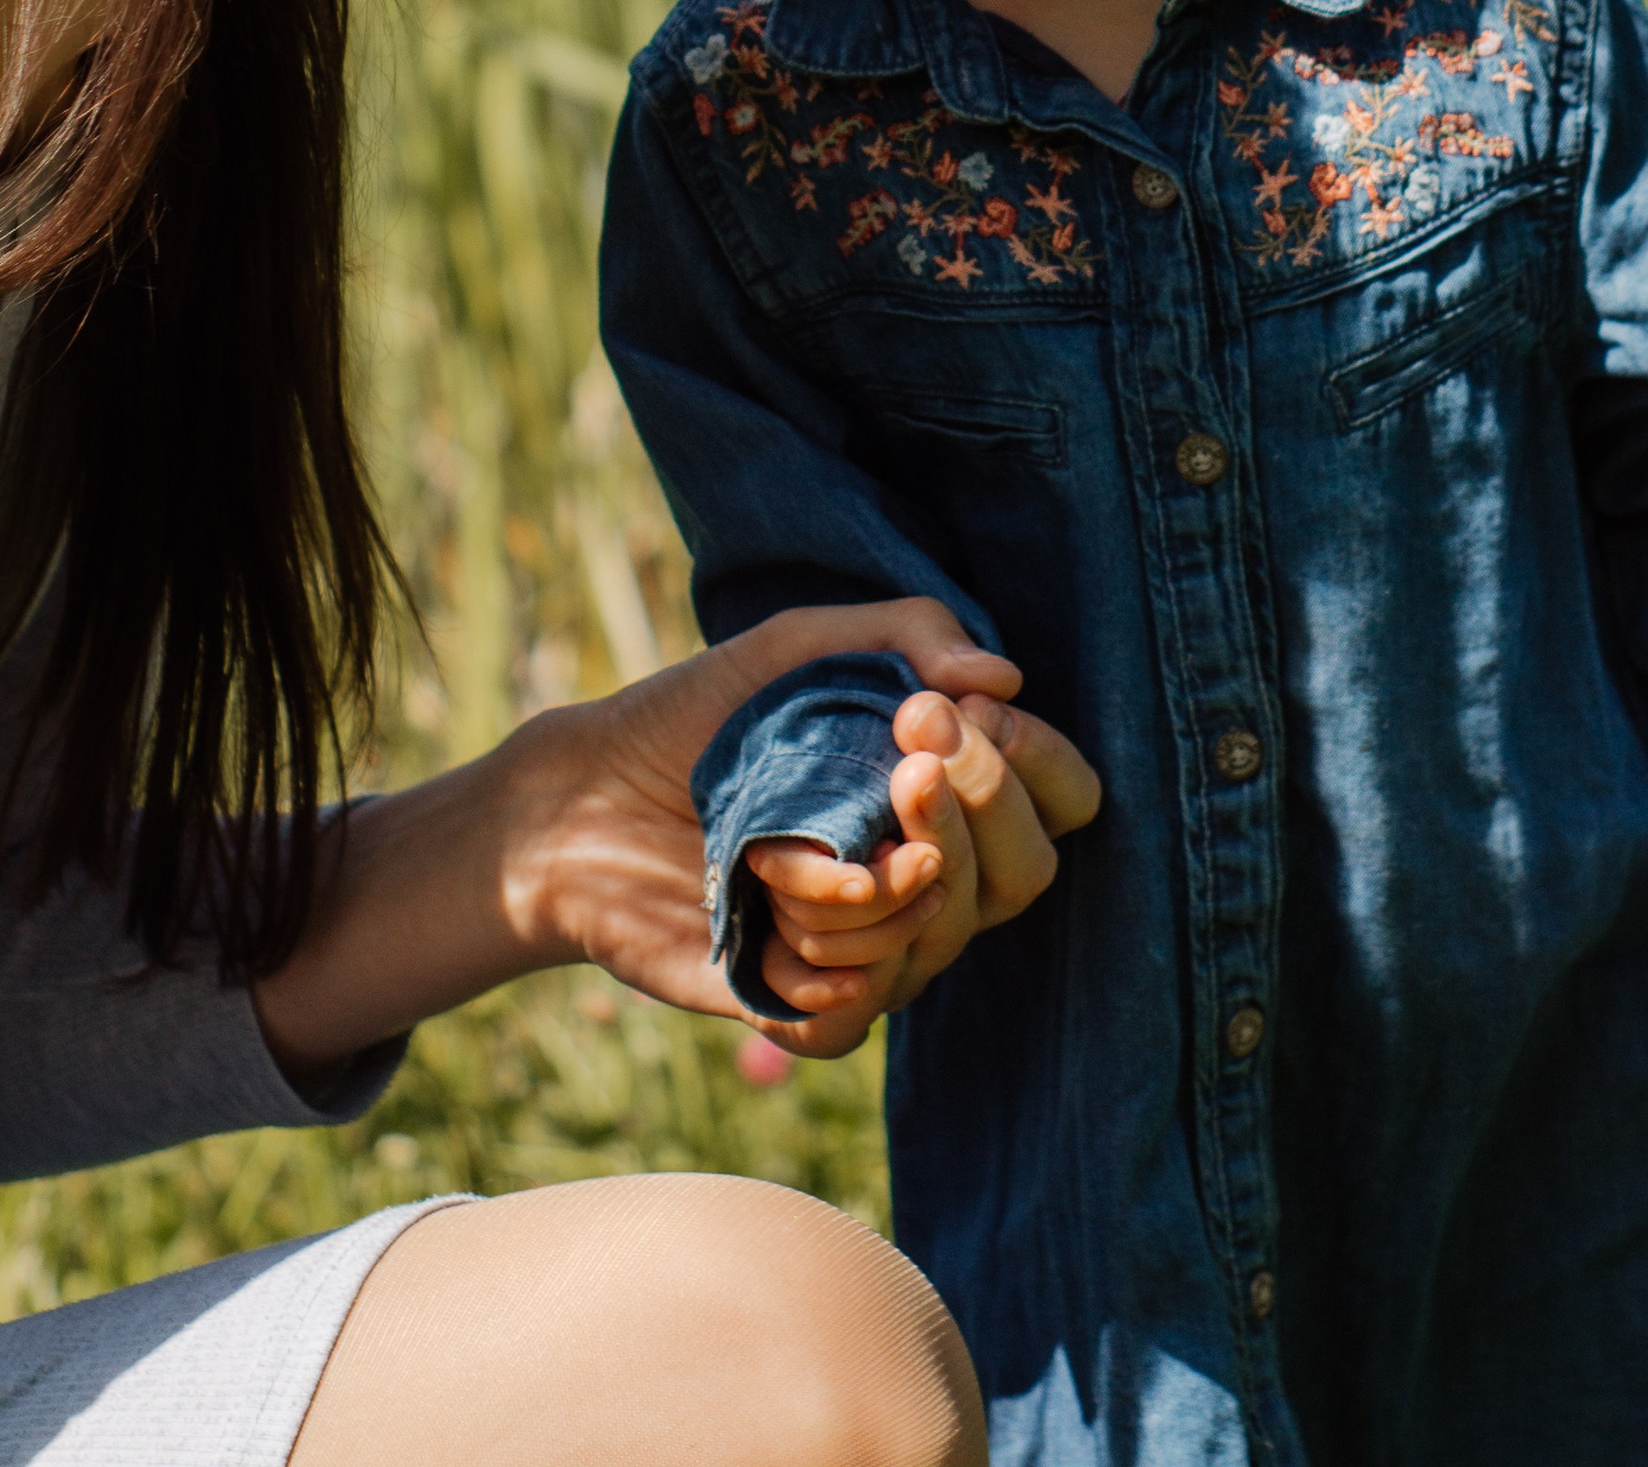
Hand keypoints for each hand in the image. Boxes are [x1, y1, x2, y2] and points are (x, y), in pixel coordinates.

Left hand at [496, 596, 1040, 1036]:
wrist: (585, 797)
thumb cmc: (700, 716)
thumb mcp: (797, 647)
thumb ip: (904, 635)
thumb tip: (1005, 673)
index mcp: (945, 793)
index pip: (1062, 798)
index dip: (1034, 762)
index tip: (948, 713)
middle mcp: (928, 878)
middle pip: (1025, 875)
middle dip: (978, 810)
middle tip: (900, 756)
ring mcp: (873, 948)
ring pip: (942, 939)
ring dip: (872, 878)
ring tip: (786, 829)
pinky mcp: (805, 1009)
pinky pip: (858, 1012)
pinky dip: (819, 960)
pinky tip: (767, 906)